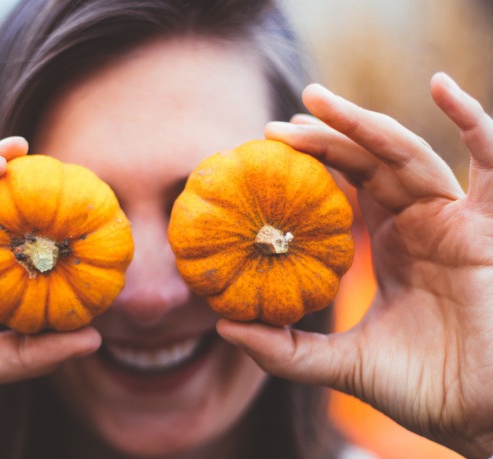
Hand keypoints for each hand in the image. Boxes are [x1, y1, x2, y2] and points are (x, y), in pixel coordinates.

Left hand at [218, 73, 492, 457]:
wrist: (476, 414)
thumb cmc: (418, 388)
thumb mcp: (338, 363)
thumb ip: (283, 349)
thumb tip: (221, 328)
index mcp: (389, 241)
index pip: (346, 184)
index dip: (311, 163)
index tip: (264, 151)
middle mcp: (419, 221)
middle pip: (368, 160)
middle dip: (324, 135)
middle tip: (274, 125)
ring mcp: (454, 219)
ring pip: (407, 152)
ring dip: (362, 123)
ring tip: (313, 101)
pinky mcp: (488, 227)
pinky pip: (491, 162)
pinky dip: (472, 120)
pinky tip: (441, 85)